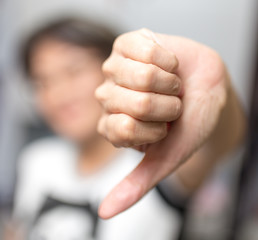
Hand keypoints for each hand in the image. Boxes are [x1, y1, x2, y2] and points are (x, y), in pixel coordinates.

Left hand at [95, 29, 226, 218]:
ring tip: (170, 84)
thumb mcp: (167, 156)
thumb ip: (137, 184)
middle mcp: (107, 98)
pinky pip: (144, 48)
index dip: (155, 129)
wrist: (208, 88)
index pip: (123, 129)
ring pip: (141, 75)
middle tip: (171, 105)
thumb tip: (104, 213)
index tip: (165, 128)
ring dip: (169, 83)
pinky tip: (167, 63)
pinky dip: (167, 58)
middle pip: (135, 103)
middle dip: (167, 106)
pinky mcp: (125, 44)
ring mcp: (113, 69)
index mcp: (113, 126)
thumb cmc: (189, 122)